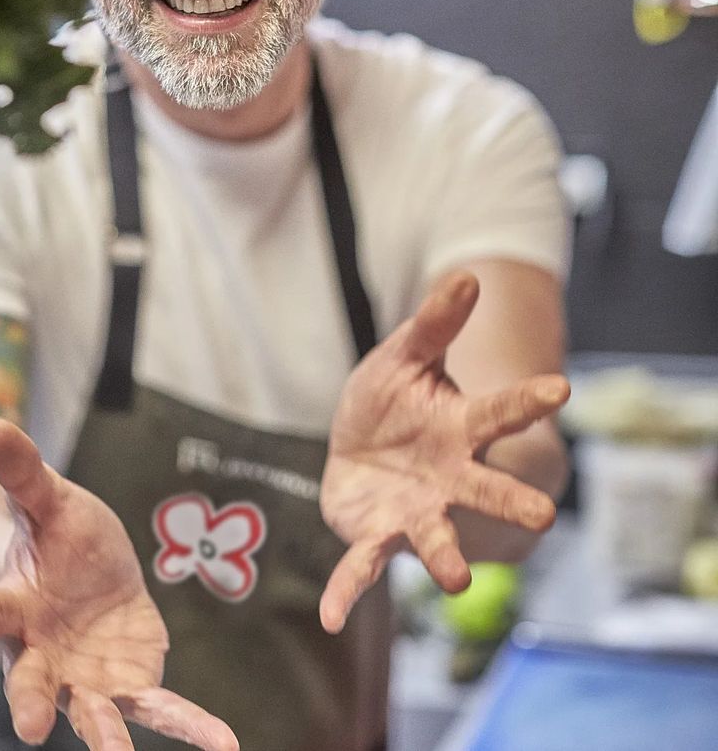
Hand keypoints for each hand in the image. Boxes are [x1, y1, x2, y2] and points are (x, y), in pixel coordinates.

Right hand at [0, 419, 238, 750]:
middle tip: (29, 728)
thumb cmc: (57, 537)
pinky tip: (223, 745)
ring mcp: (85, 677)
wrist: (90, 574)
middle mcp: (41, 653)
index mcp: (15, 604)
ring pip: (94, 711)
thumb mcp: (48, 499)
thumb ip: (25, 473)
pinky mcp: (131, 684)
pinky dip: (191, 726)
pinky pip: (161, 707)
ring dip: (105, 736)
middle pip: (30, 681)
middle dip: (30, 702)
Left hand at [318, 270, 569, 632]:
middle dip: (509, 502)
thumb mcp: (406, 356)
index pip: (498, 412)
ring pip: (434, 536)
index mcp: (460, 429)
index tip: (561, 390)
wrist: (367, 451)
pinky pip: (361, 566)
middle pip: (483, 489)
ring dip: (445, 556)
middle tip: (543, 516)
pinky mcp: (375, 536)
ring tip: (457, 576)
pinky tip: (332, 618)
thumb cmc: (397, 402)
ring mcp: (414, 512)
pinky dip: (347, 592)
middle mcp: (448, 478)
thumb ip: (434, 324)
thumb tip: (466, 275)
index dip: (527, 400)